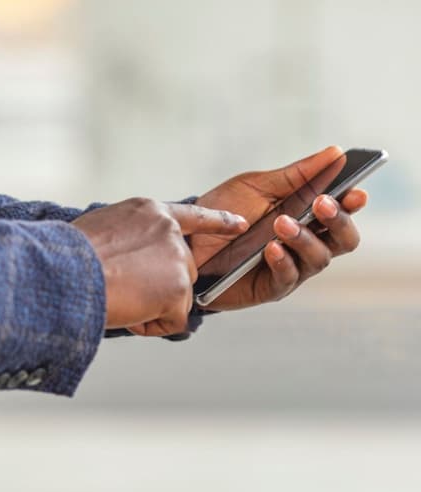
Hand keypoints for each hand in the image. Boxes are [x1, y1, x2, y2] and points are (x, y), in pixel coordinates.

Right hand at [72, 198, 247, 335]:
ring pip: (178, 297)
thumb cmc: (69, 254)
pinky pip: (174, 322)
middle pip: (183, 268)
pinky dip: (150, 325)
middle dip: (160, 286)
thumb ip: (131, 236)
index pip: (193, 215)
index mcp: (150, 212)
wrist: (67, 272)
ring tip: (119, 297)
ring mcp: (178, 260)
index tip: (240, 224)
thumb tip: (132, 259)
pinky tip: (127, 312)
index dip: (219, 222)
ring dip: (152, 306)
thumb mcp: (103, 227)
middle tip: (124, 289)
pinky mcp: (178, 291)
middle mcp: (170, 231)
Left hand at [192, 146, 368, 309]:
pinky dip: (283, 261)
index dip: (353, 203)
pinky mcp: (269, 287)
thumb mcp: (256, 186)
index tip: (355, 192)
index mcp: (307, 216)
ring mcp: (290, 266)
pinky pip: (287, 278)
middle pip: (343, 240)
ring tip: (282, 222)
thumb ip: (296, 174)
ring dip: (305, 239)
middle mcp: (305, 243)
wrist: (186, 239)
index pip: (342, 212)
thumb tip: (335, 153)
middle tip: (323, 204)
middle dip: (339, 222)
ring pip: (319, 259)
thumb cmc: (223, 211)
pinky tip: (272, 248)